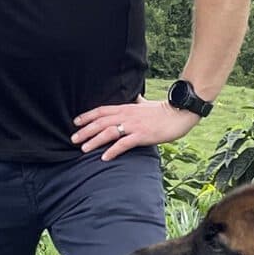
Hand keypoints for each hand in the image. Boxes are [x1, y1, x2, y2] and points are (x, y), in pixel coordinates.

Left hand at [71, 96, 198, 161]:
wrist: (180, 113)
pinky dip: (113, 150)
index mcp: (126, 107)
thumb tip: (137, 97)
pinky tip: (104, 157)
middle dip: (85, 130)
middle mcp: (127, 115)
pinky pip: (124, 143)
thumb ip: (139, 102)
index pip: (101, 111)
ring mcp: (134, 125)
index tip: (75, 122)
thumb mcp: (147, 104)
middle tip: (73, 139)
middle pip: (101, 122)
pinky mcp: (142, 135)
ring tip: (83, 149)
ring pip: (109, 132)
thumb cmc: (164, 110)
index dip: (87, 116)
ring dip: (94, 140)